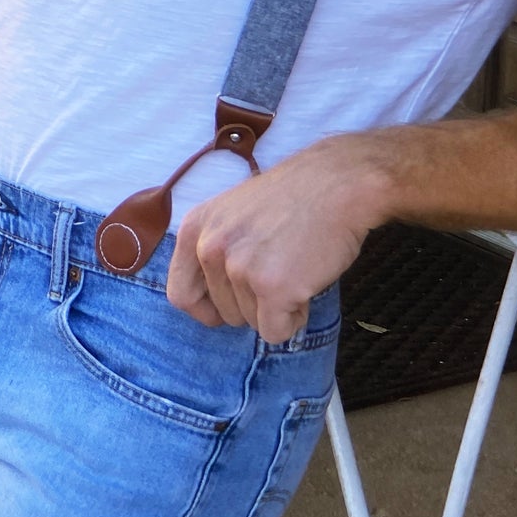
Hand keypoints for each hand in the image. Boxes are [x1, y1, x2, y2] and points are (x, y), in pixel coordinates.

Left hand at [166, 138, 386, 343]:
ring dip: (276, 309)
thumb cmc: (291, 199)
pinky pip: (275, 332)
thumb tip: (209, 301)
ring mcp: (240, 268)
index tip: (227, 307)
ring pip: (251, 322)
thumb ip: (214, 249)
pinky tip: (306, 287)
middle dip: (251, 305)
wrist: (337, 184)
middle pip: (222, 312)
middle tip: (279, 274)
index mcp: (194, 229)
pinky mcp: (273, 287)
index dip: (205, 309)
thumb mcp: (231, 214)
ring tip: (295, 270)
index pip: (180, 294)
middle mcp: (210, 248)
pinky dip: (293, 320)